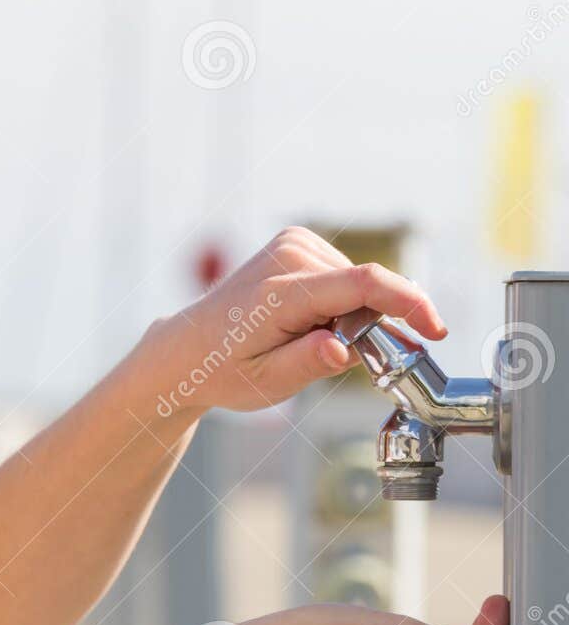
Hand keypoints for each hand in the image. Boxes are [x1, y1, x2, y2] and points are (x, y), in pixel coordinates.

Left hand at [137, 226, 448, 416]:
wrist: (189, 349)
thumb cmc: (225, 370)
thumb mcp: (266, 382)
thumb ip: (308, 363)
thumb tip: (343, 348)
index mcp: (279, 293)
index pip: (363, 284)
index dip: (409, 303)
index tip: (435, 329)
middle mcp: (287, 257)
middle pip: (365, 288)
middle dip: (371, 326)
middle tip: (339, 359)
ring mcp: (292, 243)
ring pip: (357, 283)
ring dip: (352, 315)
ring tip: (307, 340)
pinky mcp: (297, 241)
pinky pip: (343, 275)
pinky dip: (340, 301)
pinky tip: (306, 319)